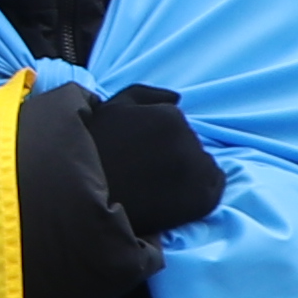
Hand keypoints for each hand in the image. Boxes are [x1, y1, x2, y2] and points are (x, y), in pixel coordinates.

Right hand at [87, 82, 223, 236]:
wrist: (83, 203)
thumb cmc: (92, 152)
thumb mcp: (112, 108)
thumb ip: (146, 94)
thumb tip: (178, 99)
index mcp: (170, 117)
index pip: (176, 125)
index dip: (156, 142)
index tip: (138, 156)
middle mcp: (189, 141)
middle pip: (189, 145)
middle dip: (171, 155)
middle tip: (144, 173)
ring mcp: (197, 171)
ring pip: (203, 167)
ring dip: (186, 174)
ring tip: (156, 188)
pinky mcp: (202, 199)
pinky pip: (214, 190)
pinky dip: (199, 193)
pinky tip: (173, 199)